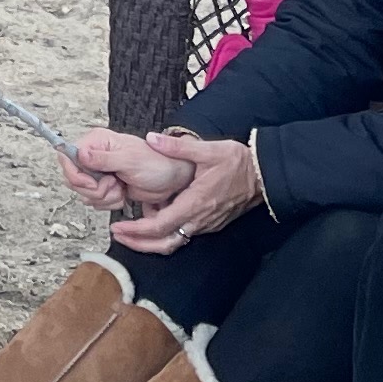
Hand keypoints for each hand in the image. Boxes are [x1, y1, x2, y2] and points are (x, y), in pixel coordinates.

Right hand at [61, 126, 192, 211]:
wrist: (172, 179)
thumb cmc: (157, 164)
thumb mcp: (130, 160)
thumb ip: (103, 158)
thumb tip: (81, 153)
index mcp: (96, 142)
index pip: (67, 156)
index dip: (75, 174)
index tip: (91, 183)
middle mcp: (94, 156)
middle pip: (73, 178)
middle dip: (94, 189)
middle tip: (113, 184)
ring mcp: (99, 172)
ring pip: (84, 193)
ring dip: (104, 197)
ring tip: (121, 188)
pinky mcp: (105, 186)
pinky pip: (95, 200)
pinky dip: (108, 202)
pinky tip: (122, 194)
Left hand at [110, 133, 262, 252]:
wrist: (264, 175)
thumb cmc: (238, 163)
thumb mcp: (207, 150)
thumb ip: (177, 146)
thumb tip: (152, 138)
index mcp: (195, 204)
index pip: (160, 226)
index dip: (136, 230)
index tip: (119, 227)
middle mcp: (200, 220)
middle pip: (165, 243)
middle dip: (139, 243)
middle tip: (118, 235)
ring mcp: (206, 224)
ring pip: (175, 242)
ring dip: (152, 241)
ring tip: (132, 232)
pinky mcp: (211, 222)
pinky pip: (184, 234)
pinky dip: (166, 234)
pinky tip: (155, 220)